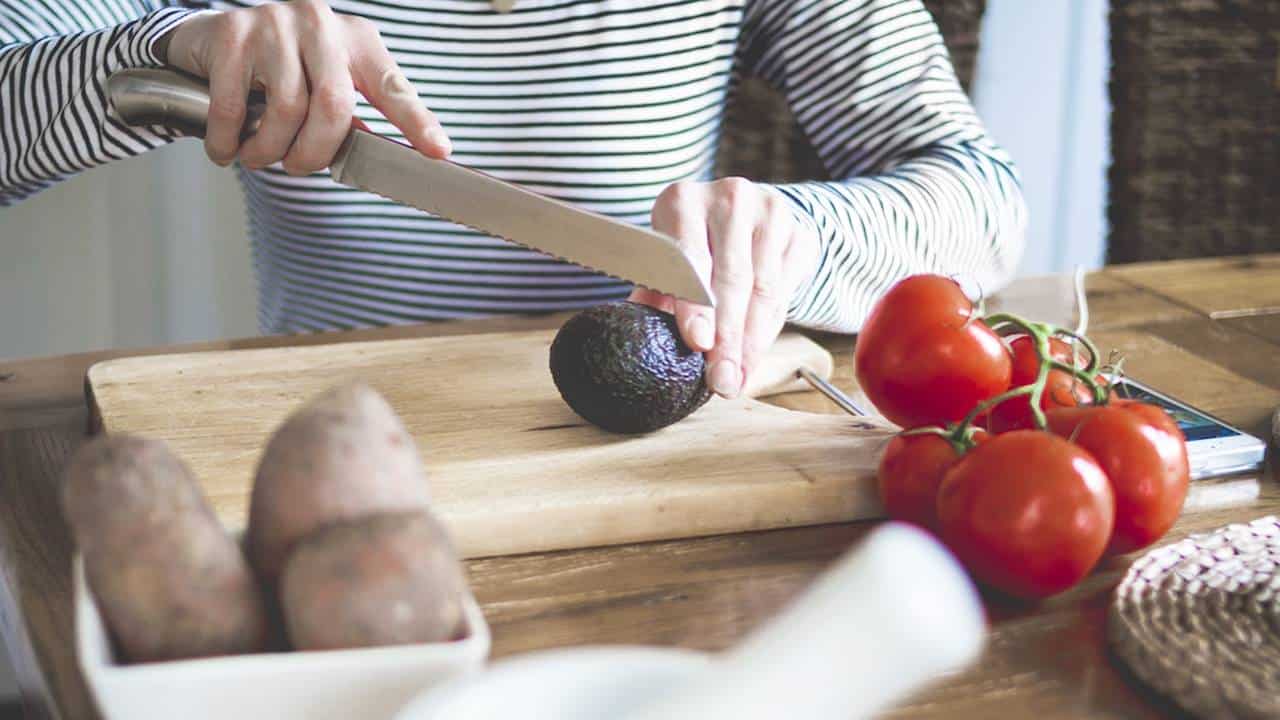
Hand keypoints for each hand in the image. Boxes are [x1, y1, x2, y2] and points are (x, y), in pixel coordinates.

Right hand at [161, 0, 448, 172]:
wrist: (214, 37)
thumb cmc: (282, 69)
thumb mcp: (327, 82)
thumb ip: (351, 116)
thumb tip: (378, 158)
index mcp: (357, 41)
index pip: (393, 86)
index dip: (417, 122)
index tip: (438, 151)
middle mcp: (321, 25)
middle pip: (335, 107)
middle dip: (315, 152)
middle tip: (298, 167)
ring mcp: (275, 24)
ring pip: (286, 111)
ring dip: (269, 151)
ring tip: (261, 157)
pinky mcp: (233, 35)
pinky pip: (235, 107)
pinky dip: (229, 141)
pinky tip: (228, 149)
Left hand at [629, 178, 819, 398]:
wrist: (745, 218)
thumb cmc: (694, 246)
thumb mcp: (667, 262)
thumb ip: (657, 295)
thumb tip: (644, 337)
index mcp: (683, 201)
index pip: (690, 258)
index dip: (696, 305)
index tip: (699, 343)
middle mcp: (729, 199)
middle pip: (732, 278)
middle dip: (727, 337)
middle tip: (721, 379)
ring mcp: (770, 213)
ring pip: (764, 290)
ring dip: (751, 342)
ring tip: (737, 377)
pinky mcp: (798, 233)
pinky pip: (786, 293)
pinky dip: (769, 331)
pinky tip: (753, 357)